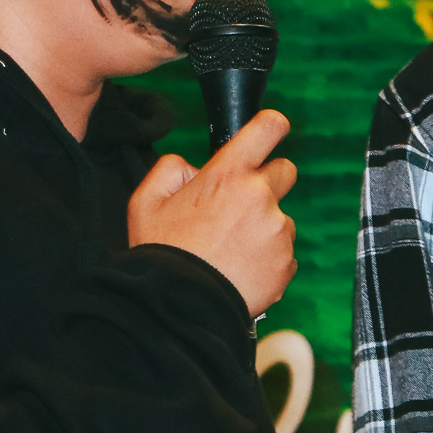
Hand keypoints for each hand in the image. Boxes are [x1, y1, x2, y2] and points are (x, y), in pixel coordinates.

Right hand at [127, 109, 297, 314]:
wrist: (178, 306)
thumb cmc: (161, 254)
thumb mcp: (146, 201)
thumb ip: (170, 169)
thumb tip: (192, 166)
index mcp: (228, 175)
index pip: (267, 129)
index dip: (271, 126)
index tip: (272, 131)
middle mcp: (260, 196)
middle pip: (285, 171)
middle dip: (267, 182)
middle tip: (240, 206)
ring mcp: (277, 230)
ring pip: (281, 218)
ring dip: (263, 227)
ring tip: (231, 251)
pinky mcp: (286, 262)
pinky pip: (283, 252)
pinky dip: (267, 259)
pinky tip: (240, 270)